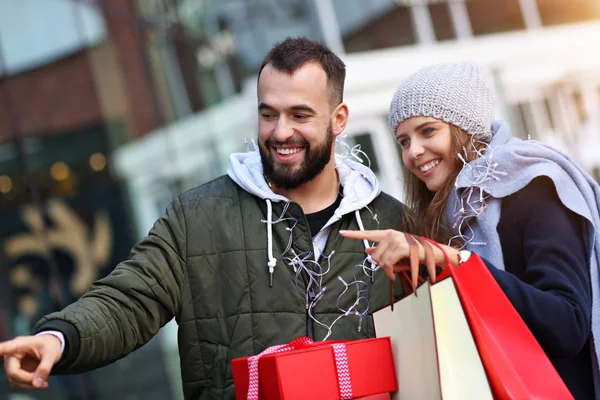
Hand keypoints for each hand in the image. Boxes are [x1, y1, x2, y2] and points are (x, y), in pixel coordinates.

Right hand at [0, 334, 61, 389]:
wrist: (51, 345)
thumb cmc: (50, 345)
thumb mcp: (52, 353)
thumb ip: (45, 367)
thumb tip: (36, 383)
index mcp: (19, 344)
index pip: (4, 348)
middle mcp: (11, 354)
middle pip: (13, 372)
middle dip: (28, 380)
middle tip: (43, 382)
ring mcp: (12, 364)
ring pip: (14, 380)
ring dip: (28, 384)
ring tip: (43, 381)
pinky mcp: (14, 371)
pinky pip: (17, 383)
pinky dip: (27, 385)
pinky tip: (38, 381)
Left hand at [340, 229, 458, 289]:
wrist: (436, 255)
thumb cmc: (416, 254)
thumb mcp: (397, 253)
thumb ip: (382, 252)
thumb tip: (368, 251)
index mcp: (389, 234)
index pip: (369, 233)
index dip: (354, 234)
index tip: (341, 232)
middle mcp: (392, 234)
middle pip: (375, 254)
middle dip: (381, 266)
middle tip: (390, 271)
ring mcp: (398, 240)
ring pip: (381, 260)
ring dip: (386, 271)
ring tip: (394, 273)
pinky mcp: (403, 248)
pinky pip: (389, 263)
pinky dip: (390, 272)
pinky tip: (395, 275)